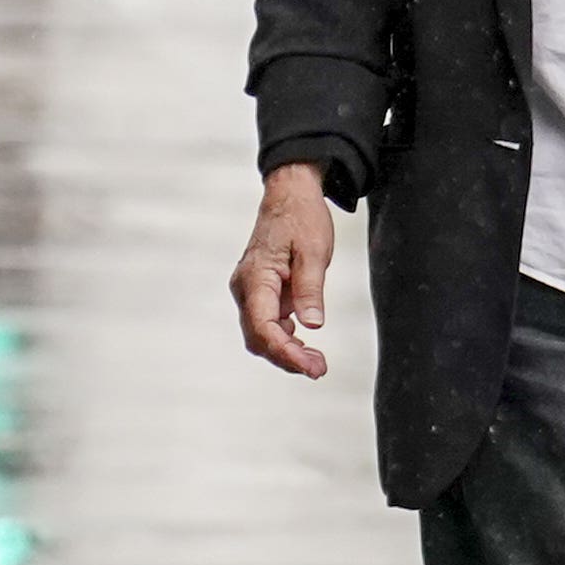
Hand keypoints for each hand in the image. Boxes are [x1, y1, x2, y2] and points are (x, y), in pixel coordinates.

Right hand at [230, 163, 337, 378]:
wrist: (289, 195)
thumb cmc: (301, 218)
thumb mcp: (314, 251)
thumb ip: (310, 289)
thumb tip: (311, 325)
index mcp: (256, 277)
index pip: (263, 327)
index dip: (285, 353)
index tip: (311, 367)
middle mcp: (245, 287)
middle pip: (258, 337)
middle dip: (286, 358)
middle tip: (319, 369)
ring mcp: (249, 290)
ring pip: (260, 333)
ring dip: (285, 350)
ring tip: (316, 361)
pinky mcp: (259, 291)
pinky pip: (265, 323)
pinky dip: (283, 338)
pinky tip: (303, 342)